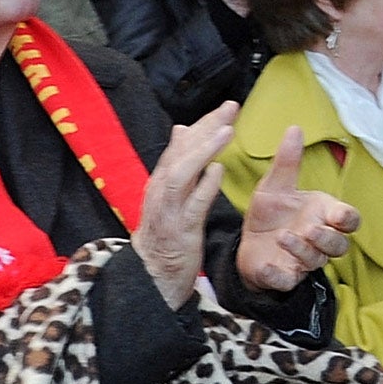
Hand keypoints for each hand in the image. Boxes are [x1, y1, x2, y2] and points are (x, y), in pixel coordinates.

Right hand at [133, 102, 235, 309]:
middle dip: (207, 127)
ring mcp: (169, 211)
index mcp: (161, 181)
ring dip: (203, 151)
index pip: (181, 145)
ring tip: (226, 131)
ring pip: (182, 174)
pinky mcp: (180, 231)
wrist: (150, 276)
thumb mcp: (168, 195)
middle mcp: (161, 192)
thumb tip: (182, 129)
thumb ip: (176, 164)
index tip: (226, 108)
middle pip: (182, 153)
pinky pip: (192, 206)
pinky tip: (219, 171)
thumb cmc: (165, 232)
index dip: (204, 125)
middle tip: (232, 107)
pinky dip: (204, 187)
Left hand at [236, 125, 360, 293]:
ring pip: (315, 261)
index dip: (348, 219)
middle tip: (310, 229)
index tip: (339, 215)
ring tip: (283, 237)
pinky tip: (268, 265)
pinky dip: (278, 275)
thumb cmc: (270, 213)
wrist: (246, 242)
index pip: (349, 220)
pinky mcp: (283, 277)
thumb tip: (294, 128)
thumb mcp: (275, 185)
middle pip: (340, 246)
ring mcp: (302, 261)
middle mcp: (318, 240)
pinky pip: (287, 281)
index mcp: (323, 215)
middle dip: (328, 238)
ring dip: (301, 250)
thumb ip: (287, 161)